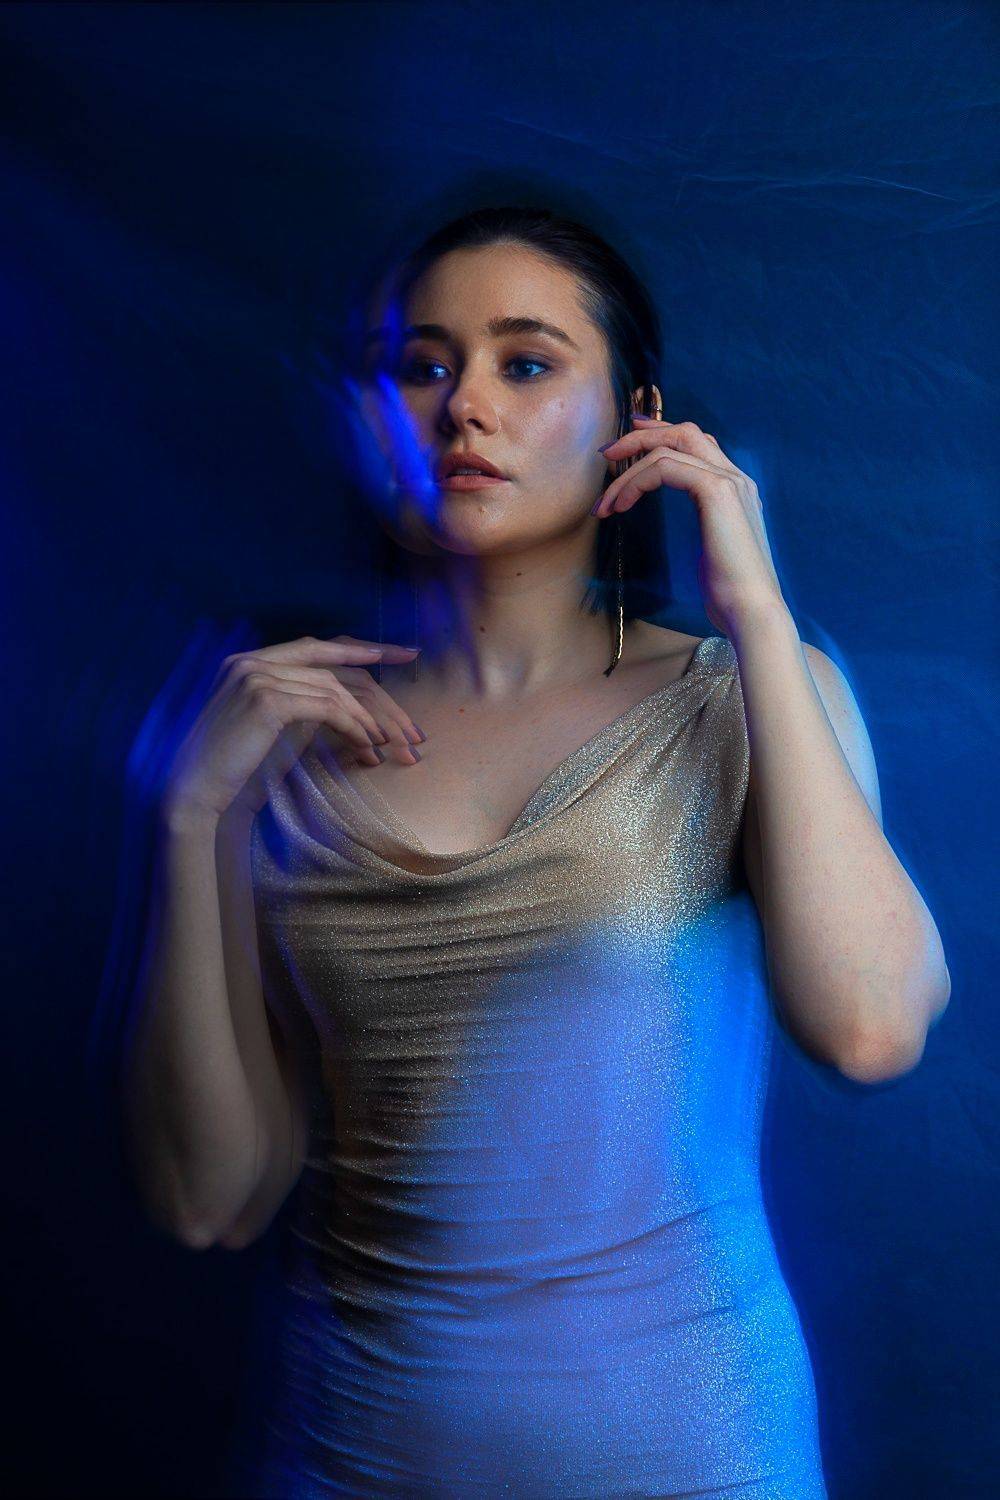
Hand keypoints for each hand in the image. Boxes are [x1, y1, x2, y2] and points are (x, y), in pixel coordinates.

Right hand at [162, 634, 425, 821]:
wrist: (197, 791)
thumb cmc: (235, 769)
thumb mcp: (274, 730)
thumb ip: (303, 708)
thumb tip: (355, 714)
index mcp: (250, 661)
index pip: (317, 646)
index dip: (360, 648)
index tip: (401, 651)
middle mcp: (252, 661)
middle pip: (333, 664)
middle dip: (379, 679)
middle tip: (414, 697)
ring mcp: (257, 676)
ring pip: (334, 689)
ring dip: (368, 719)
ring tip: (389, 745)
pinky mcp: (267, 701)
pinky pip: (327, 708)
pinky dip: (353, 727)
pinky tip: (367, 747)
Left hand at [591, 414, 786, 635]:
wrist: (751, 609)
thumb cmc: (729, 592)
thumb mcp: (710, 549)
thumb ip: (700, 525)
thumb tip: (680, 524)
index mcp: (736, 488)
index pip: (697, 443)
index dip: (660, 436)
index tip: (626, 448)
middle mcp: (736, 477)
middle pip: (684, 432)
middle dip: (640, 437)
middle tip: (607, 453)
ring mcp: (729, 480)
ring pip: (669, 448)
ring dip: (628, 471)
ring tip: (605, 502)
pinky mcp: (717, 491)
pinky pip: (665, 467)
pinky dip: (636, 482)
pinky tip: (621, 506)